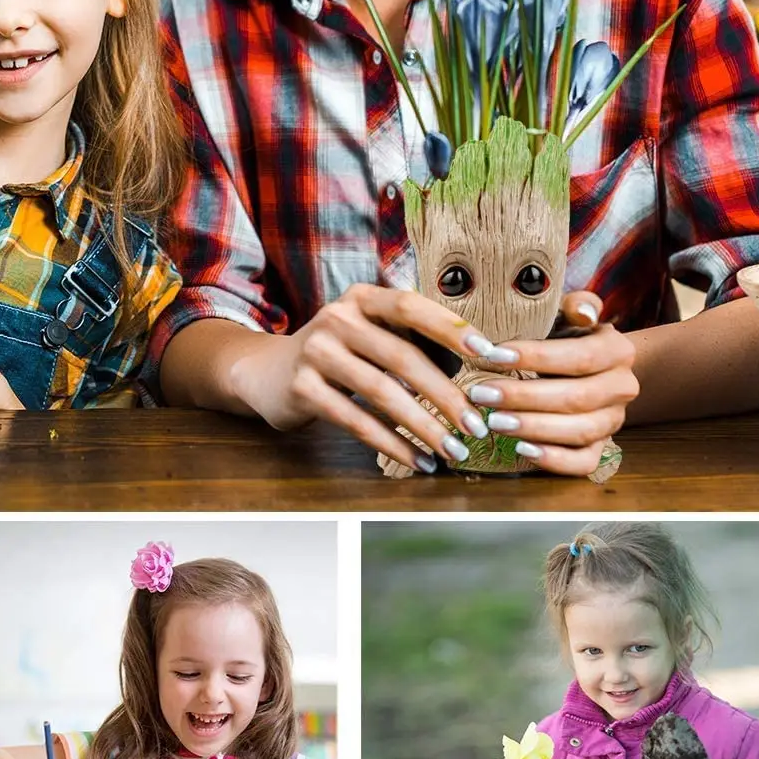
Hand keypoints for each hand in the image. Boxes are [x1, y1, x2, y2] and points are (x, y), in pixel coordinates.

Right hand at [233, 283, 504, 470]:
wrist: (266, 372)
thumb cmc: (338, 355)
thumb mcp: (369, 334)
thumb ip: (413, 342)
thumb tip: (478, 371)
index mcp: (362, 299)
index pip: (412, 307)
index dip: (453, 330)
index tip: (492, 355)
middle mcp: (337, 318)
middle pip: (402, 357)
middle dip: (446, 395)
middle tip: (478, 425)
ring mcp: (316, 352)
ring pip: (382, 392)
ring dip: (423, 426)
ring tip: (453, 450)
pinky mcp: (302, 388)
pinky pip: (355, 420)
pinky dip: (391, 443)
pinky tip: (416, 459)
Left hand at [466, 294, 638, 477]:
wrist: (588, 368)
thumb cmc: (565, 336)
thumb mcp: (567, 314)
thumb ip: (575, 305)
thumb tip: (584, 311)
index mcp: (617, 351)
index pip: (579, 357)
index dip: (536, 357)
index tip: (493, 356)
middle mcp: (622, 388)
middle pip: (576, 398)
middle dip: (523, 397)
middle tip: (481, 394)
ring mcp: (613, 421)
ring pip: (579, 431)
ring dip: (533, 427)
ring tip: (494, 421)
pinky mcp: (601, 448)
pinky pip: (583, 462)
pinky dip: (554, 459)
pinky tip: (521, 449)